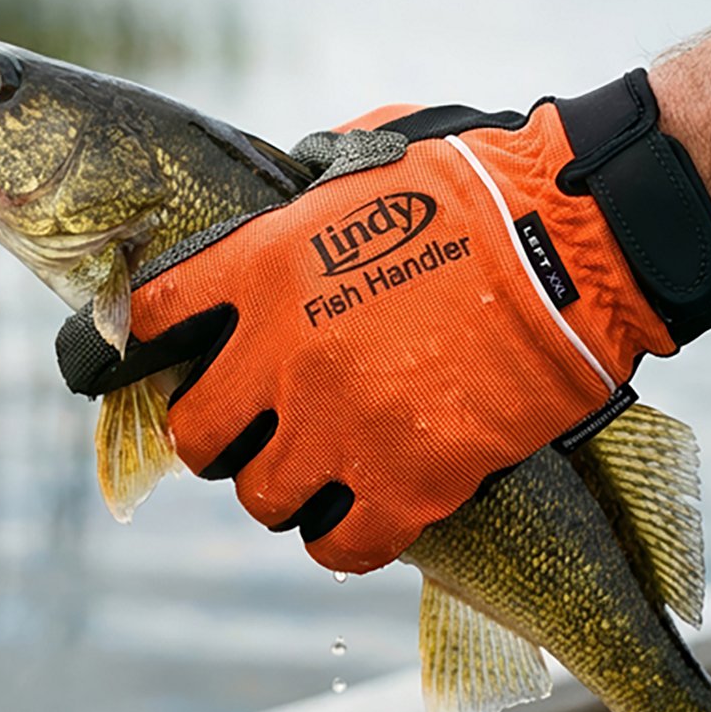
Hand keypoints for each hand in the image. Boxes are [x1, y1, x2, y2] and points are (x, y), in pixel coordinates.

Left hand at [62, 76, 710, 573]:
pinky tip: (364, 514)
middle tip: (255, 428)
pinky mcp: (410, 481)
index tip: (140, 361)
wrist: (579, 241)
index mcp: (263, 270)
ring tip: (322, 470)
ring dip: (286, 488)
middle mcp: (284, 357)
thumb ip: (302, 200)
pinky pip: (340, 547)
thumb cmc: (478, 187)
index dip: (132, 347)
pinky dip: (345, 538)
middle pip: (196, 438)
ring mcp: (344, 426)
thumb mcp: (366, 164)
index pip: (146, 324)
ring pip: (263, 501)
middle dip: (220, 436)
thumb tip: (279, 205)